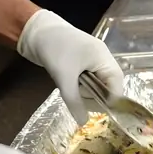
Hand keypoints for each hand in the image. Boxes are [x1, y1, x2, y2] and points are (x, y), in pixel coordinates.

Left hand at [17, 10, 123, 124]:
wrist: (36, 30)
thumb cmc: (55, 50)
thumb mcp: (64, 78)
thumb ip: (75, 102)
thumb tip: (83, 123)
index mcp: (104, 59)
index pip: (116, 87)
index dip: (107, 102)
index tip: (91, 110)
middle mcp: (102, 59)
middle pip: (107, 87)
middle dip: (93, 96)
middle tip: (75, 96)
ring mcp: (92, 60)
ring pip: (96, 85)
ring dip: (84, 91)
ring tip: (69, 86)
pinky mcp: (81, 62)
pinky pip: (86, 80)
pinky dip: (78, 85)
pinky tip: (67, 83)